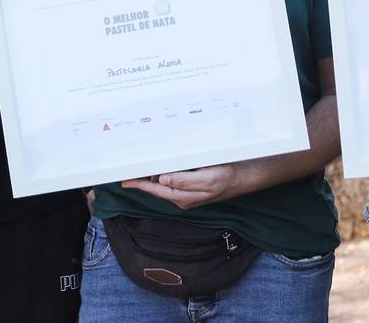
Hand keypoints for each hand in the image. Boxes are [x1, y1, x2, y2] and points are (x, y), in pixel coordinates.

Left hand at [121, 164, 246, 209]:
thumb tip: (163, 179)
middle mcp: (183, 198)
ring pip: (164, 186)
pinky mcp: (191, 189)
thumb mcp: (207, 178)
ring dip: (152, 179)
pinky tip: (159, 171)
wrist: (242, 179)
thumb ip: (185, 180)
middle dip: (142, 182)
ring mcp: (187, 195)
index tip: (126, 181)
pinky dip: (163, 177)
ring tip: (139, 171)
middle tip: (128, 173)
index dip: (140, 185)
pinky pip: (172, 183)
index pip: (156, 190)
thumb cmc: (227, 177)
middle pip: (157, 189)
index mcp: (184, 197)